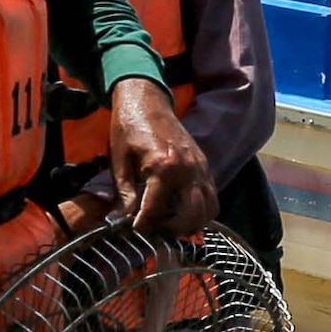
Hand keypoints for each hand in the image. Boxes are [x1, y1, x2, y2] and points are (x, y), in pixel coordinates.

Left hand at [107, 78, 218, 242]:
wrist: (147, 101)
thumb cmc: (129, 128)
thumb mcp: (119, 162)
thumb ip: (124, 194)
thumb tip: (121, 221)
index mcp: (163, 167)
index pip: (157, 211)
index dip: (144, 226)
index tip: (135, 230)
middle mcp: (188, 170)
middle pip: (193, 215)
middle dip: (174, 229)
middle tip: (156, 230)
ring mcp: (201, 168)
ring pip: (209, 209)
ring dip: (192, 222)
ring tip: (170, 222)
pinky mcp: (205, 166)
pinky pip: (211, 196)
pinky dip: (200, 209)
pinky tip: (179, 208)